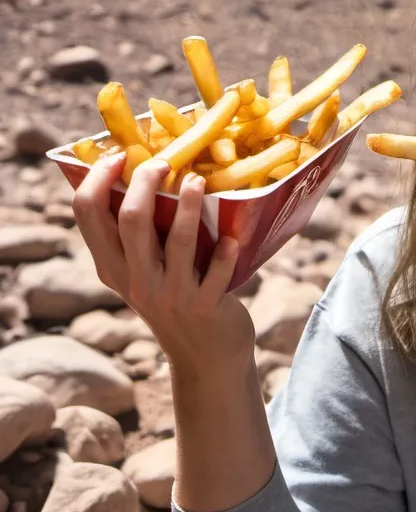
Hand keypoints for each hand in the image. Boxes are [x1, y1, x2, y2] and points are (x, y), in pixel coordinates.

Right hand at [72, 153, 253, 371]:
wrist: (205, 355)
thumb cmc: (175, 297)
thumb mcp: (143, 272)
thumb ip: (138, 235)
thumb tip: (144, 172)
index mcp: (111, 265)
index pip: (86, 213)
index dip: (97, 178)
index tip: (119, 155)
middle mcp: (134, 280)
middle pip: (130, 219)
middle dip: (146, 182)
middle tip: (165, 163)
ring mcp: (170, 295)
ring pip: (177, 241)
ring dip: (191, 207)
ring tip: (200, 181)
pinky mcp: (204, 306)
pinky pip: (216, 272)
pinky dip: (225, 253)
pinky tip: (232, 238)